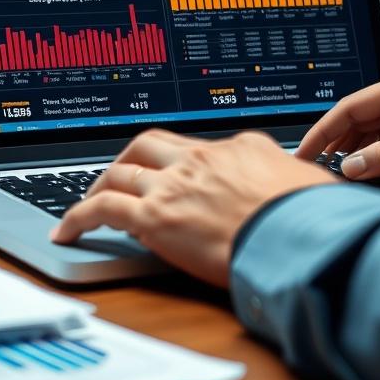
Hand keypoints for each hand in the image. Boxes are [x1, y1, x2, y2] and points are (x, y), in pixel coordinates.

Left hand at [50, 129, 335, 286]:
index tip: (173, 174)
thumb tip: (296, 186)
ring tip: (86, 203)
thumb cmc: (312, 217)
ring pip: (120, 172)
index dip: (178, 161)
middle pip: (148, 145)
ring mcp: (175, 185)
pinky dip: (78, 217)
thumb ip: (288, 181)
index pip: (196, 146)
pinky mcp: (155, 217)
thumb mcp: (308, 185)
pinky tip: (67, 232)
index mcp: (239, 147)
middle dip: (128, 159)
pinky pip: (102, 208)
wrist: (300, 234)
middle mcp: (201, 158)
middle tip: (118, 175)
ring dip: (99, 186)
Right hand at [295, 68, 379, 179]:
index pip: (351, 106)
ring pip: (370, 135)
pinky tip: (363, 174)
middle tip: (316, 169)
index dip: (324, 130)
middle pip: (357, 121)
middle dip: (338, 145)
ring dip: (355, 155)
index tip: (305, 150)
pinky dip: (372, 160)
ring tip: (336, 176)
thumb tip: (353, 166)